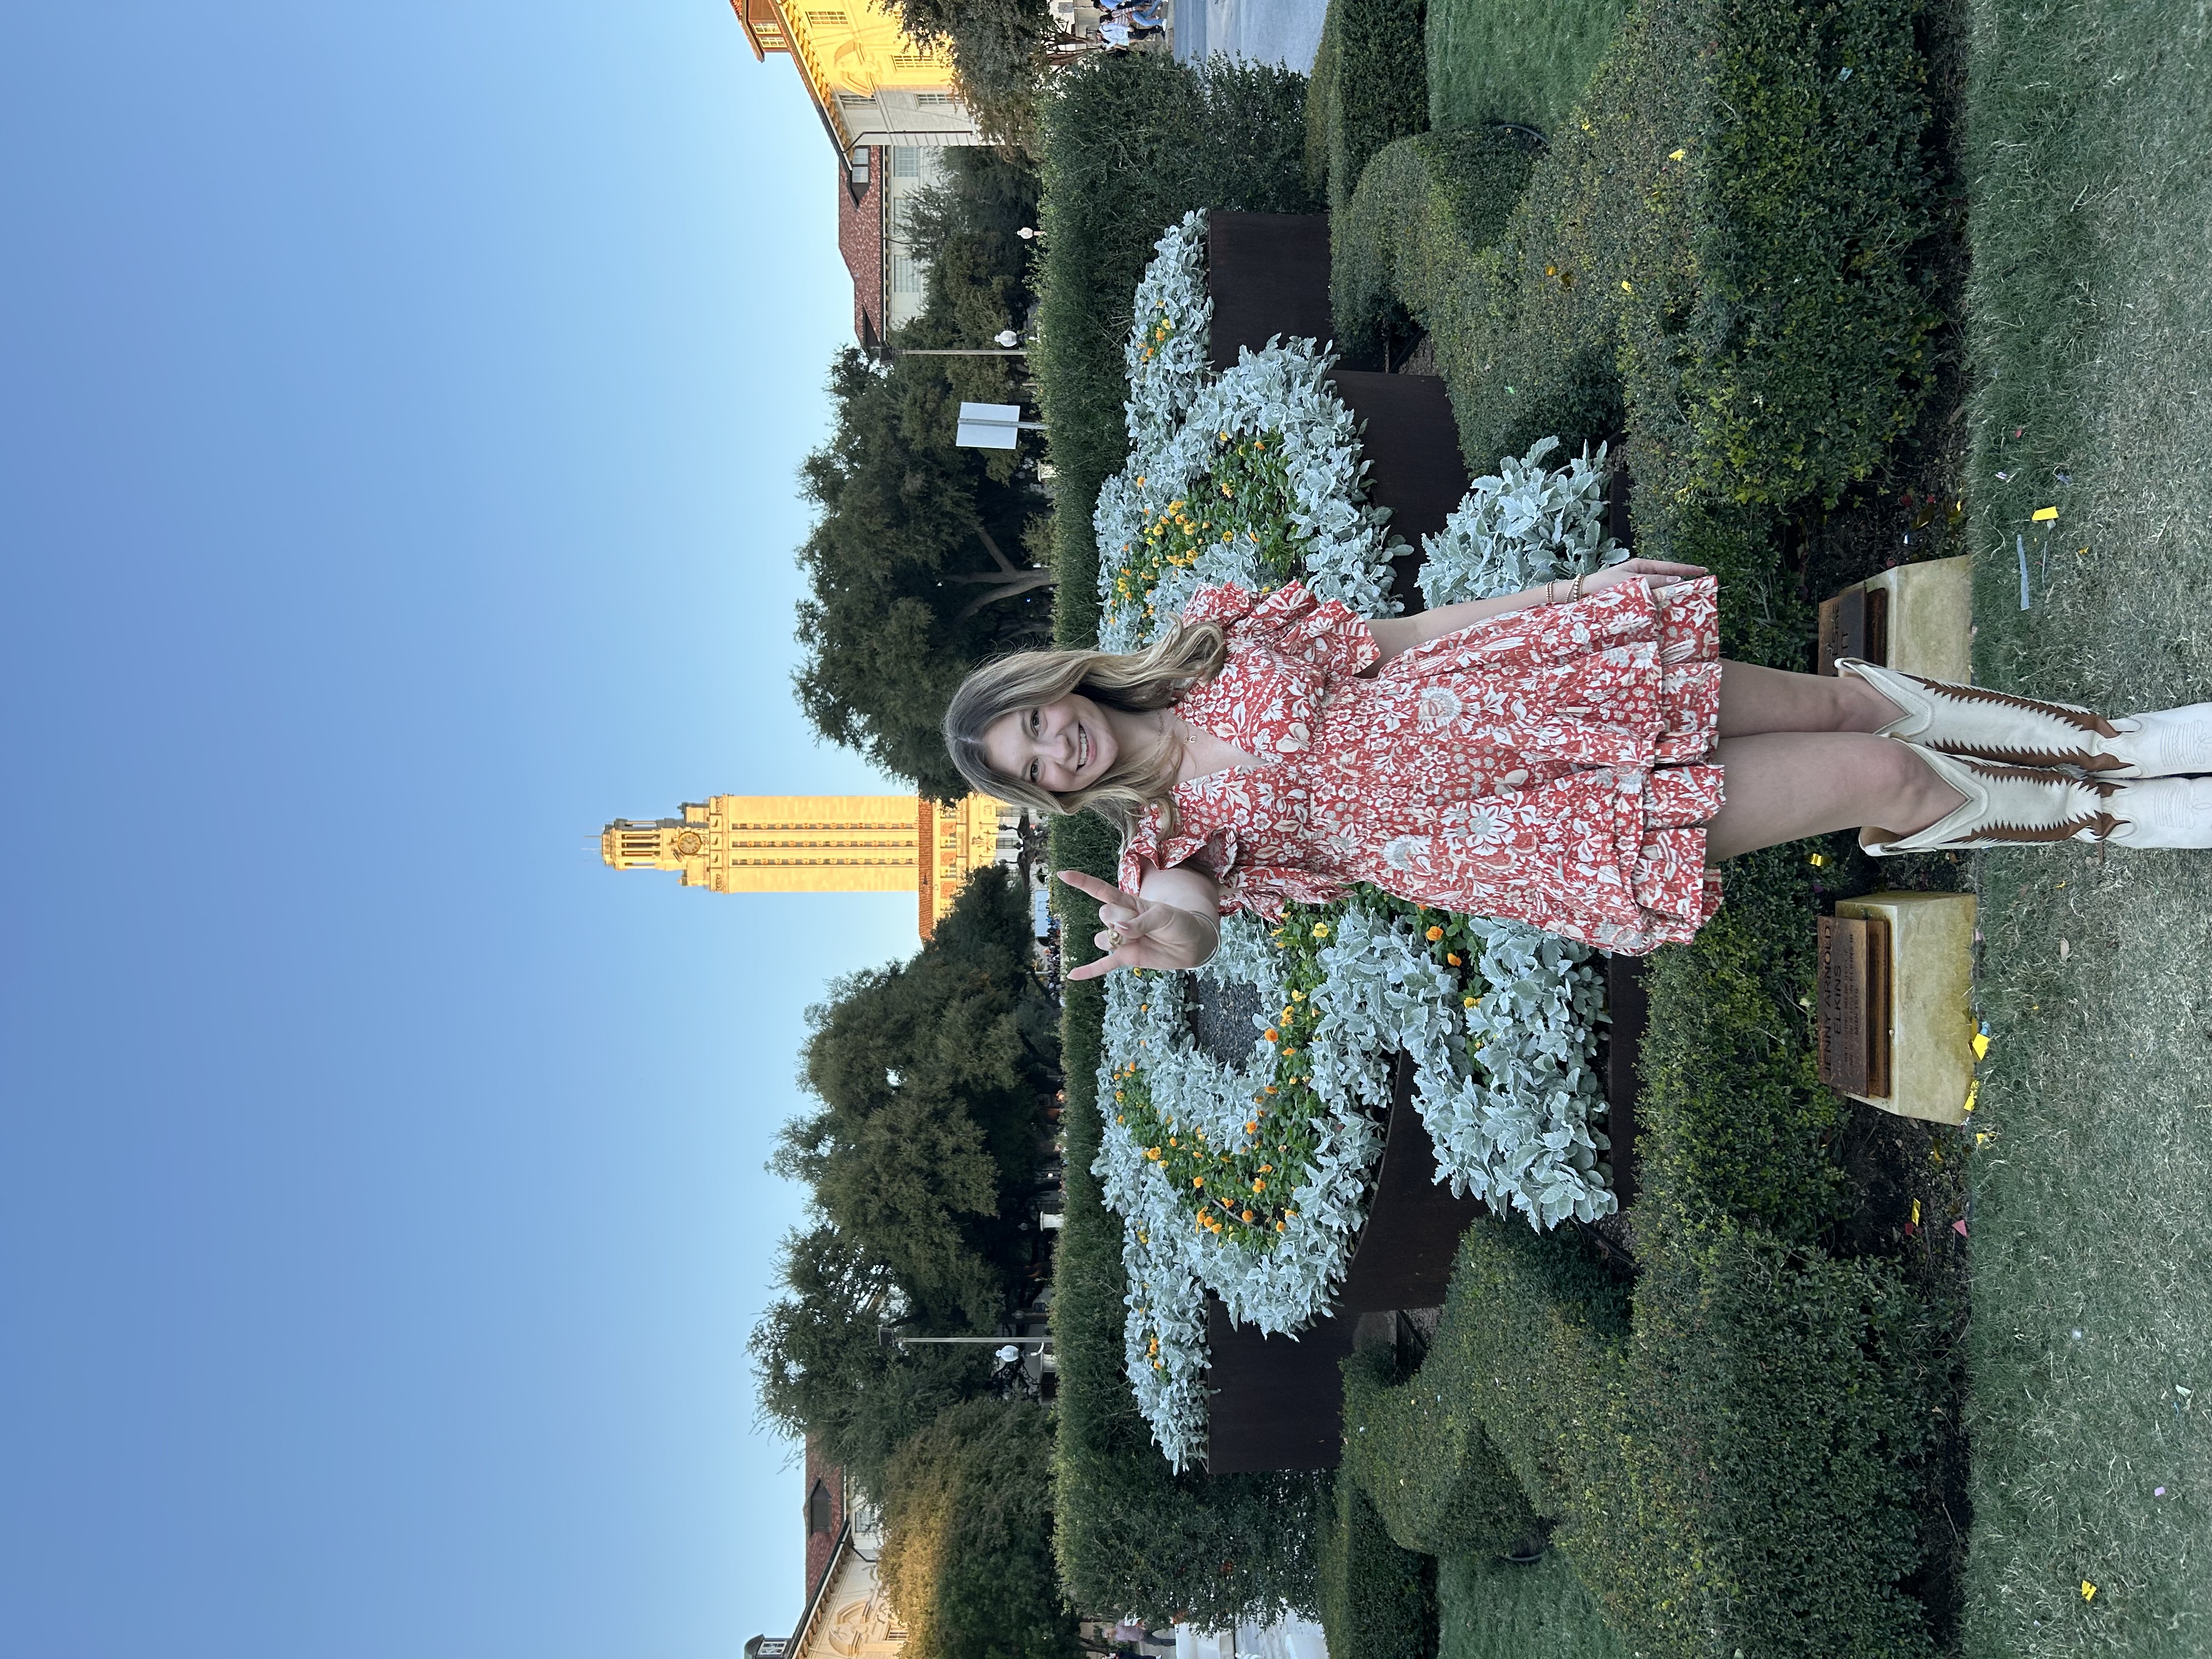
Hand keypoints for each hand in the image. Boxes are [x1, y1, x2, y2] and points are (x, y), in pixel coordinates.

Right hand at [1056, 869, 1217, 979]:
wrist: (1193, 943)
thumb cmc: (1180, 922)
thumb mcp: (1164, 915)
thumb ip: (1141, 921)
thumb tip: (1119, 931)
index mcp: (1129, 903)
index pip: (1101, 891)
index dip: (1082, 882)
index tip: (1062, 874)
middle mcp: (1122, 920)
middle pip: (1103, 915)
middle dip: (1117, 919)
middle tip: (1140, 924)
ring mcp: (1123, 939)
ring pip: (1101, 939)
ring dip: (1111, 941)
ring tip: (1134, 940)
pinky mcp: (1127, 957)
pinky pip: (1104, 965)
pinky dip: (1089, 970)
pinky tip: (1073, 975)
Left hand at [1576, 558, 1707, 598]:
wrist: (1583, 594)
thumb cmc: (1603, 585)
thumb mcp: (1630, 581)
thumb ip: (1652, 581)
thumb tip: (1675, 580)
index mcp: (1641, 566)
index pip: (1669, 567)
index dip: (1686, 570)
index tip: (1702, 571)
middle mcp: (1641, 574)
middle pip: (1667, 578)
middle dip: (1683, 582)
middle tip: (1699, 588)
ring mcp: (1638, 585)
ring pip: (1661, 589)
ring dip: (1672, 593)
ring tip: (1687, 599)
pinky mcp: (1634, 596)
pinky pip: (1651, 597)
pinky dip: (1660, 601)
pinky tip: (1667, 607)